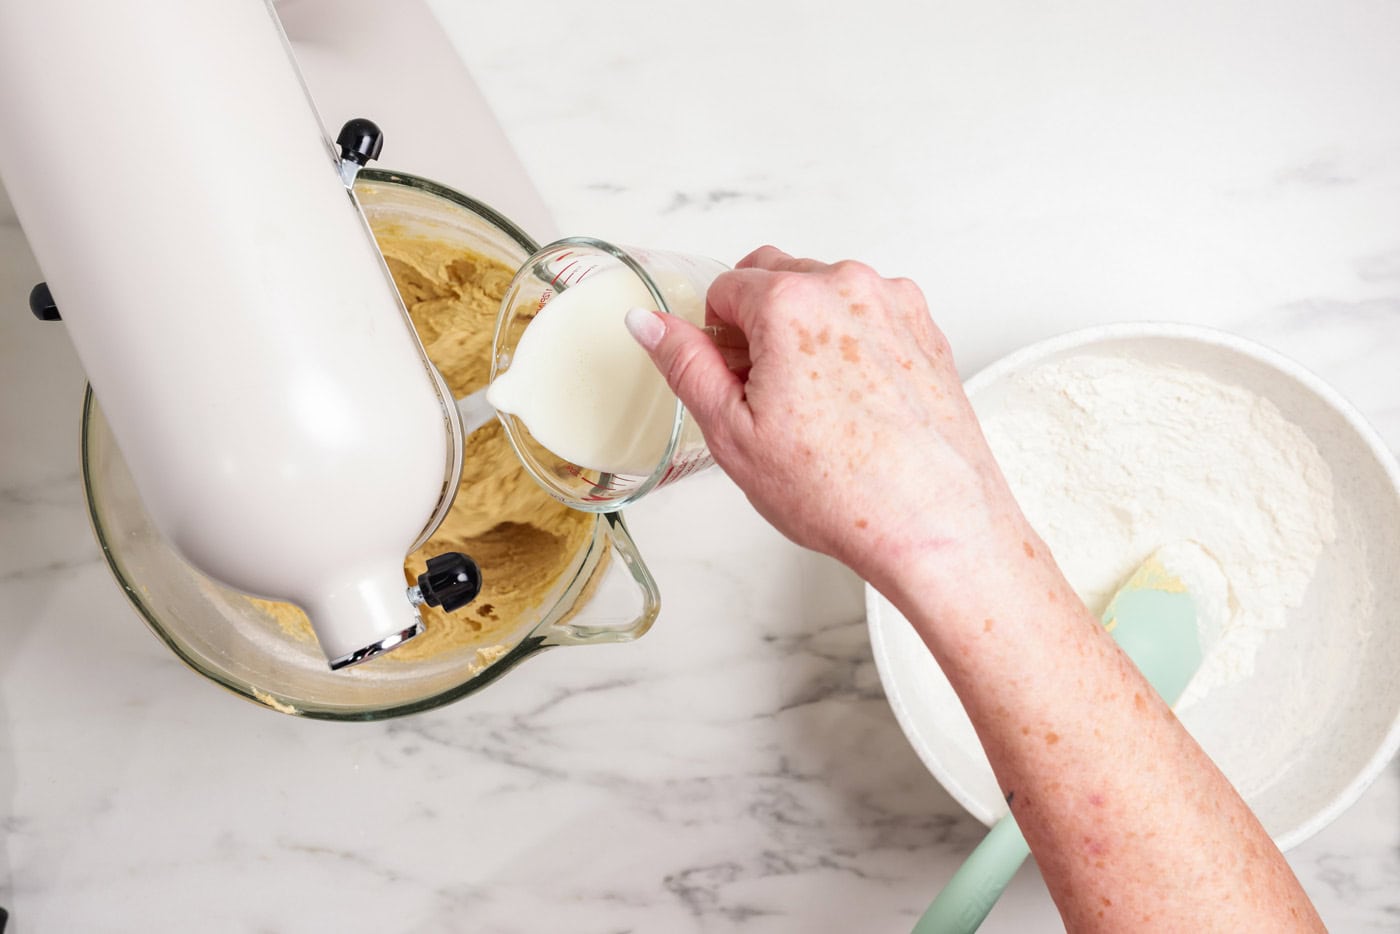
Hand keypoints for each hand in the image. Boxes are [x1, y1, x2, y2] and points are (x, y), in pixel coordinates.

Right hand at [626, 246, 1027, 593]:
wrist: (936, 526)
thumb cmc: (841, 492)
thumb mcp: (733, 434)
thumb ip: (685, 365)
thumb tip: (647, 323)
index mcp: (793, 302)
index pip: (726, 287)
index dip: (716, 336)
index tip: (731, 380)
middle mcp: (849, 286)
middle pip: (777, 276)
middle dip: (759, 325)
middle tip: (765, 397)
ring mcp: (896, 305)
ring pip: (825, 294)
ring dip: (806, 331)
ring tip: (814, 407)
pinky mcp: (927, 330)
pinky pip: (869, 316)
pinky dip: (850, 344)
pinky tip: (853, 404)